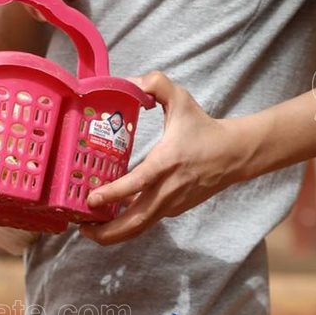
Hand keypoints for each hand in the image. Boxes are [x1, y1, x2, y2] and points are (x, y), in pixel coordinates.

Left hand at [78, 71, 248, 243]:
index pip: (137, 183)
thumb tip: (130, 81)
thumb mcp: (181, 100)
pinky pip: (147, 220)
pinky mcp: (174, 210)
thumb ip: (156, 84)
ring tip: (89, 229)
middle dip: (107, 232)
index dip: (113, 194)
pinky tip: (109, 217)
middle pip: (135, 222)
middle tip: (81, 228)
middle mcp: (168, 189)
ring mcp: (171, 204)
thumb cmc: (204, 129)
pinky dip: (127, 224)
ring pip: (140, 227)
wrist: (234, 155)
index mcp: (166, 163)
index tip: (91, 199)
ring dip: (114, 233)